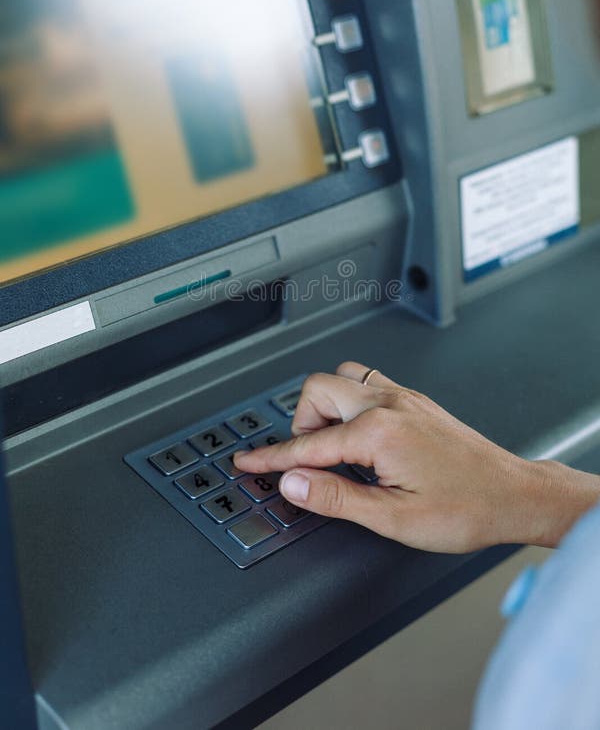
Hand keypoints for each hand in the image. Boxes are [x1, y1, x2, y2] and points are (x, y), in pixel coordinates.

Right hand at [234, 362, 599, 552]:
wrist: (514, 494)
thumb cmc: (466, 509)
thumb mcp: (394, 518)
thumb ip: (336, 497)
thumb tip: (292, 482)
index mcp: (378, 432)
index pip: (308, 444)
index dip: (271, 457)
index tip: (247, 461)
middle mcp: (389, 405)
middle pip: (319, 389)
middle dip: (301, 424)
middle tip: (307, 461)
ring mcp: (404, 398)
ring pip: (344, 378)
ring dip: (327, 407)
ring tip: (333, 447)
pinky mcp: (416, 401)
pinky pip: (368, 384)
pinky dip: (350, 405)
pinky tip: (361, 438)